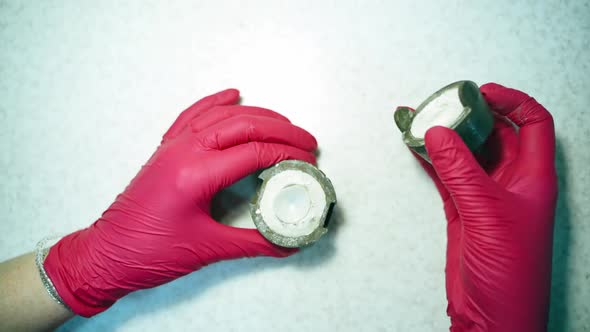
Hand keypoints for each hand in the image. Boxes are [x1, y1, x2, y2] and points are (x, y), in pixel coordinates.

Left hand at [44, 89, 317, 316]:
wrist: (107, 255)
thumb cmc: (151, 253)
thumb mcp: (209, 249)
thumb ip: (255, 243)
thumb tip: (288, 242)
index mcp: (197, 174)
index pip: (255, 152)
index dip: (288, 154)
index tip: (309, 160)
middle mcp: (185, 151)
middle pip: (244, 125)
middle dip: (282, 130)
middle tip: (307, 142)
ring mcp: (173, 147)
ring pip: (222, 116)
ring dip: (257, 115)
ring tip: (284, 123)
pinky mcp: (165, 149)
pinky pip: (194, 115)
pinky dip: (215, 102)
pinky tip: (232, 94)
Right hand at [410, 83, 556, 330]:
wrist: (492, 315)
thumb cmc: (509, 271)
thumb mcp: (487, 212)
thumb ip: (460, 170)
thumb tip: (437, 132)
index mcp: (533, 178)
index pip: (532, 124)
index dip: (511, 101)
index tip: (481, 92)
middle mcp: (511, 182)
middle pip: (496, 134)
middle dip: (472, 113)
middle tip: (444, 102)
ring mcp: (484, 195)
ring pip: (466, 153)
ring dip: (446, 135)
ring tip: (422, 117)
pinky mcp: (462, 210)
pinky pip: (446, 174)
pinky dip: (431, 159)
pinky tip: (415, 146)